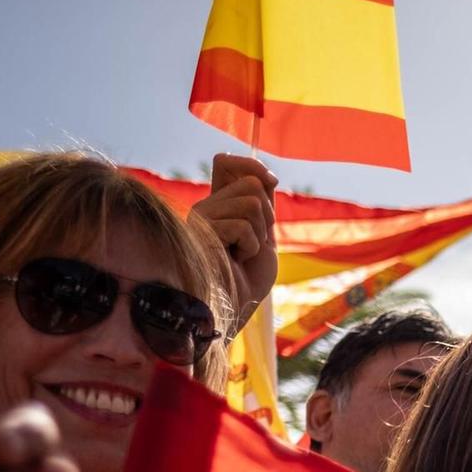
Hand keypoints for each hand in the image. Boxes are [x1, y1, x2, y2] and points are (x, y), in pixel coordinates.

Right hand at [189, 153, 277, 331]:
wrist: (232, 309)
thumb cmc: (246, 280)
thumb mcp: (263, 237)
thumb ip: (263, 205)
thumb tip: (267, 174)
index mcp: (218, 205)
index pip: (228, 163)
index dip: (252, 165)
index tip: (271, 181)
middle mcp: (205, 206)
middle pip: (252, 185)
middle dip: (266, 219)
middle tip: (251, 246)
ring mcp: (200, 216)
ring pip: (252, 204)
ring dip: (258, 236)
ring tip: (241, 256)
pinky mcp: (199, 230)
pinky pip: (243, 227)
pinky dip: (250, 248)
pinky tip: (234, 261)